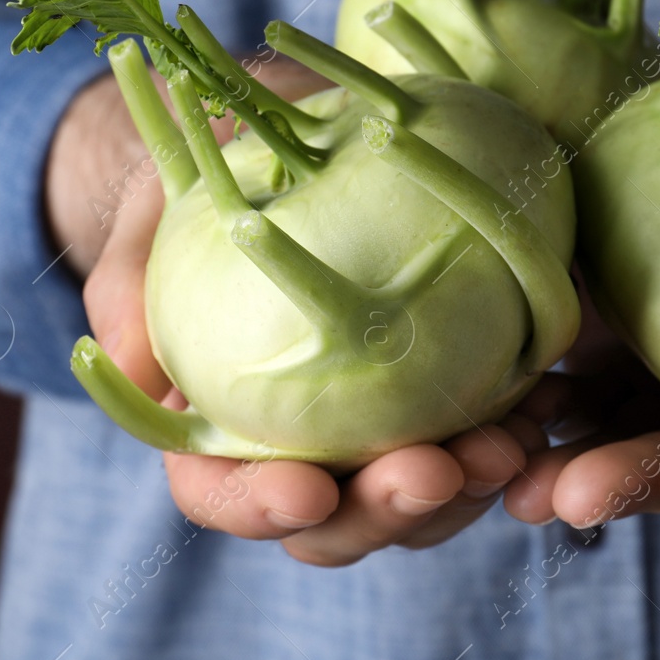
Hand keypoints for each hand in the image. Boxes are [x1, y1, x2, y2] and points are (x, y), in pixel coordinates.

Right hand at [46, 54, 547, 566]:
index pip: (226, 494)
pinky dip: (512, 432)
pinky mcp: (447, 385)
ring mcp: (380, 422)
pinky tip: (541, 407)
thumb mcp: (151, 218)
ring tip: (506, 448)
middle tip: (436, 473)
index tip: (307, 491)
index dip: (261, 507)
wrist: (279, 139)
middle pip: (338, 520)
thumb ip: (129, 285)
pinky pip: (482, 430)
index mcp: (218, 426)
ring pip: (421, 497)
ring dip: (465, 487)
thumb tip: (118, 357)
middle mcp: (303, 442)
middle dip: (387, 512)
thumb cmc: (202, 187)